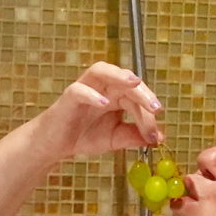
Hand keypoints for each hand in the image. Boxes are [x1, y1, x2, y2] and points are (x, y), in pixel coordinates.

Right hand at [33, 62, 164, 159]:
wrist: (56, 145)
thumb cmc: (84, 135)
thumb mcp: (115, 138)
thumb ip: (134, 136)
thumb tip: (159, 138)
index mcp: (116, 94)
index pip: (137, 98)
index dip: (148, 116)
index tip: (154, 136)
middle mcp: (103, 86)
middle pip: (126, 81)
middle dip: (143, 93)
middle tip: (156, 108)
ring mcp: (86, 88)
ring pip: (102, 71)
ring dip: (120, 75)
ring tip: (134, 83)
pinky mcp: (69, 96)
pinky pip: (80, 90)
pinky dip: (92, 94)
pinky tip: (104, 103)